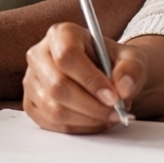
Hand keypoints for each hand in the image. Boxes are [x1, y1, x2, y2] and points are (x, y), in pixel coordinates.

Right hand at [23, 23, 145, 133]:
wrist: (104, 73)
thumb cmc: (113, 62)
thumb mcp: (132, 58)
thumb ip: (132, 69)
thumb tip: (123, 88)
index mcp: (61, 34)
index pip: (67, 56)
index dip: (90, 80)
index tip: (113, 97)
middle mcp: (39, 54)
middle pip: (57, 86)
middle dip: (91, 106)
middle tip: (116, 112)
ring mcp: (32, 80)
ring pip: (54, 109)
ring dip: (87, 120)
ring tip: (108, 116)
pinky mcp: (31, 103)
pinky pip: (51, 123)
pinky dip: (78, 128)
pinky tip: (94, 121)